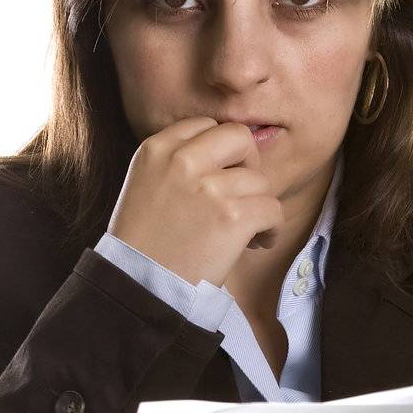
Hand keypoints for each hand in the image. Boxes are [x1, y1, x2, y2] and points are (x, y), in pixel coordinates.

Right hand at [106, 117, 284, 286]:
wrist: (140, 286)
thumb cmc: (143, 245)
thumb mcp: (144, 185)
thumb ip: (176, 164)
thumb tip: (227, 159)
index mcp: (156, 149)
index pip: (205, 126)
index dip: (221, 152)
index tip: (221, 177)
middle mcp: (182, 160)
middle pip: (239, 137)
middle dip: (249, 165)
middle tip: (243, 194)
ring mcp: (208, 187)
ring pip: (260, 181)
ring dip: (259, 206)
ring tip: (245, 232)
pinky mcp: (232, 217)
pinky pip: (272, 209)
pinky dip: (271, 228)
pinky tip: (258, 242)